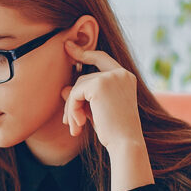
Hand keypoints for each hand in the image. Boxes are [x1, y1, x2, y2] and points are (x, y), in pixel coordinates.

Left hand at [61, 40, 153, 190]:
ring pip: (77, 86)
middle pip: (84, 78)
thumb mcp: (96, 111)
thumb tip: (64, 89)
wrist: (126, 144)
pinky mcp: (99, 85)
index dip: (84, 53)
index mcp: (125, 78)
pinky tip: (79, 125)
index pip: (101, 59)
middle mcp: (120, 74)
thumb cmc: (114, 132)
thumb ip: (83, 98)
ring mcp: (110, 77)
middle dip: (73, 100)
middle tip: (68, 122)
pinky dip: (72, 110)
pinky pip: (75, 93)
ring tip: (75, 127)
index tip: (68, 46)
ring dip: (72, 109)